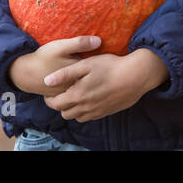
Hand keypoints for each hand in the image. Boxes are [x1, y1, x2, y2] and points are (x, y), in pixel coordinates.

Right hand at [10, 36, 103, 96]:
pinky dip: (83, 94)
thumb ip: (80, 43)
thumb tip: (99, 41)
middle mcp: (75, 86)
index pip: (98, 72)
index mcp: (78, 72)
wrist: (25, 73)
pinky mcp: (63, 97)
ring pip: (87, 93)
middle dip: (102, 80)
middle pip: (94, 84)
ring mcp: (69, 94)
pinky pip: (78, 98)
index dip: (106, 67)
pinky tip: (83, 86)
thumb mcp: (61, 46)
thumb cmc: (44, 57)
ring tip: (97, 81)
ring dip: (93, 88)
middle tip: (108, 74)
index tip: (112, 63)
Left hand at [42, 50, 163, 122]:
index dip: (49, 98)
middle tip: (62, 92)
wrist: (136, 76)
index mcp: (78, 96)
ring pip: (77, 117)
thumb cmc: (110, 66)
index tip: (50, 90)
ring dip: (73, 109)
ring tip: (76, 94)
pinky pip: (90, 117)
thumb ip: (65, 74)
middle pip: (65, 113)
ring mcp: (97, 112)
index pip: (55, 104)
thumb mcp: (86, 65)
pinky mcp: (106, 112)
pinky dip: (85, 110)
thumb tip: (46, 81)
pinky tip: (90, 97)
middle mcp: (86, 108)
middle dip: (60, 104)